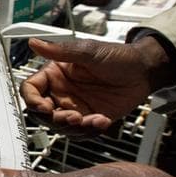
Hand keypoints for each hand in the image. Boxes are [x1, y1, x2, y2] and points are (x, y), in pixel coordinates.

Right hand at [20, 37, 173, 137]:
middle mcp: (61, 92)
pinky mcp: (90, 119)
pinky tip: (103, 120)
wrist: (145, 71)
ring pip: (60, 127)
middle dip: (55, 120)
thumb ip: (60, 50)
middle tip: (73, 117)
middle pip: (41, 113)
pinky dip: (90, 131)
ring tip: (92, 119)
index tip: (45, 107)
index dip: (32, 101)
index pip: (30, 90)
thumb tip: (34, 43)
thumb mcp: (88, 51)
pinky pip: (81, 133)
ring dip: (74, 128)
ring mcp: (75, 107)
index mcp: (54, 75)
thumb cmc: (118, 56)